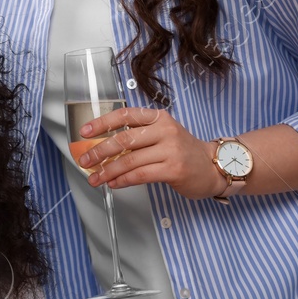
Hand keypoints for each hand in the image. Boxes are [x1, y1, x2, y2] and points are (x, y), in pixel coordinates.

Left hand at [77, 107, 221, 199]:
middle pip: (124, 139)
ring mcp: (171, 150)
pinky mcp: (173, 170)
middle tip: (84, 160)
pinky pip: (140, 175)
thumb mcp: (163, 134)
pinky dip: (123, 180)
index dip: (102, 122)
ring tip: (94, 178)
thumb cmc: (183, 151)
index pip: (125, 115)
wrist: (213, 166)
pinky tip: (113, 183)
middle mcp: (165, 130)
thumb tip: (103, 147)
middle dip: (99, 151)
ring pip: (130, 160)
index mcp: (159, 118)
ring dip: (107, 171)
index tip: (84, 132)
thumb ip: (137, 136)